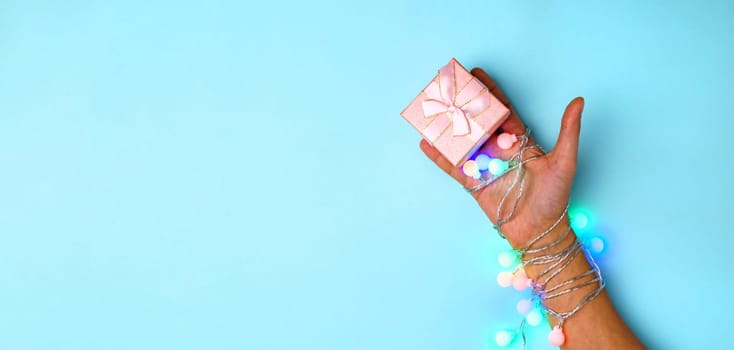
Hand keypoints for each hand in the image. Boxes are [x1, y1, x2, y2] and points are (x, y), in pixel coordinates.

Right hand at [419, 68, 584, 247]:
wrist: (539, 230)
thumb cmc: (554, 197)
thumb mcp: (564, 161)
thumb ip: (568, 130)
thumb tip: (579, 101)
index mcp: (518, 140)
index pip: (502, 110)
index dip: (489, 92)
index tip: (476, 74)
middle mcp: (498, 150)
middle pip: (478, 121)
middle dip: (464, 103)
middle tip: (449, 84)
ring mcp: (483, 165)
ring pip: (462, 140)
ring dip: (447, 125)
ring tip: (433, 108)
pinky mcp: (472, 182)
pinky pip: (452, 165)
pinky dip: (438, 155)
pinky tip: (425, 142)